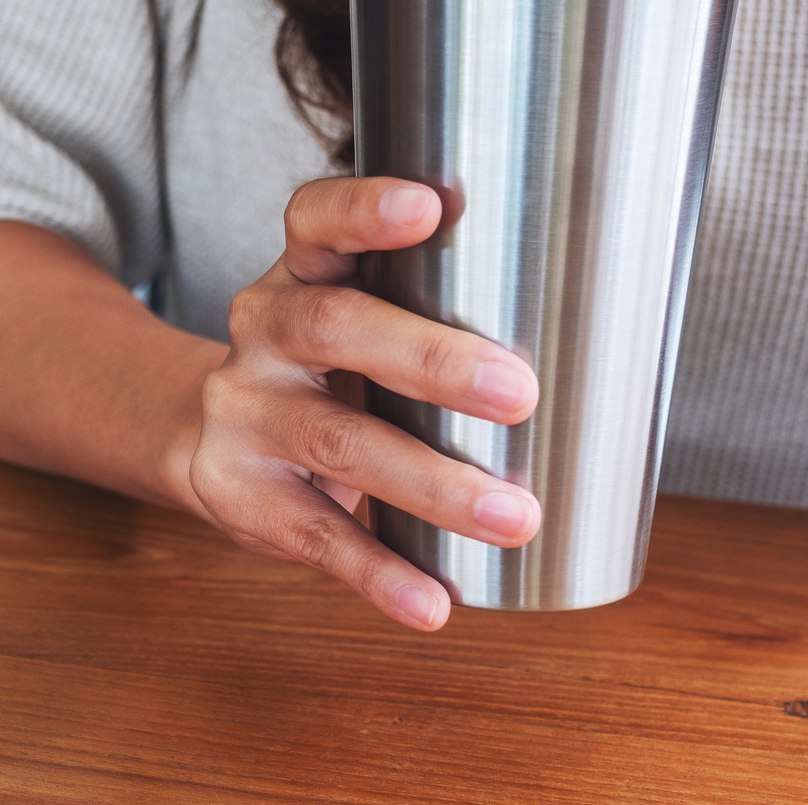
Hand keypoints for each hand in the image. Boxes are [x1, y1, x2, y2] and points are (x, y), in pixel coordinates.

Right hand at [191, 177, 542, 630]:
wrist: (207, 435)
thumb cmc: (329, 367)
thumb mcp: (358, 313)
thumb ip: (436, 310)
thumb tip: (600, 341)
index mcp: (302, 270)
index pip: (316, 219)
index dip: (365, 208)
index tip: (429, 204)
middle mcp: (264, 329)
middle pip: (337, 329)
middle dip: (432, 360)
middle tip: (520, 393)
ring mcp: (245, 411)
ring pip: (340, 442)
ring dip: (434, 485)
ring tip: (514, 518)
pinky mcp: (239, 492)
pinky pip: (316, 536)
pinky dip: (380, 574)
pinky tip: (434, 603)